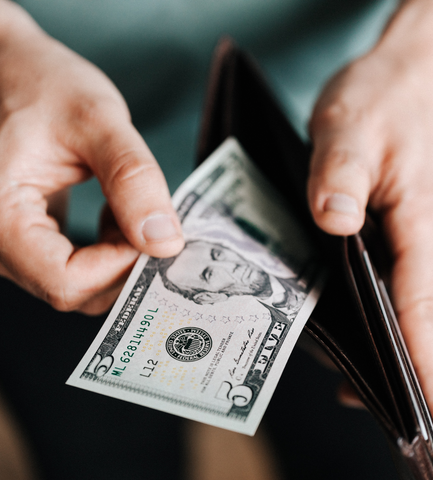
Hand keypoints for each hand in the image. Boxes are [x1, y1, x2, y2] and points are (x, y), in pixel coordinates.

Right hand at [0, 2, 183, 314]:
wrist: (8, 67)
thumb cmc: (39, 82)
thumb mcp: (95, 120)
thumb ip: (133, 180)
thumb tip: (165, 242)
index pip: (68, 282)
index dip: (121, 267)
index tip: (155, 234)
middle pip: (74, 290)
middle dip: (125, 264)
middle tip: (154, 223)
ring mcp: (9, 245)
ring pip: (77, 283)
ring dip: (119, 257)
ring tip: (130, 210)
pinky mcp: (26, 238)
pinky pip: (72, 267)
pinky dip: (106, 251)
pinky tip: (116, 216)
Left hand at [308, 0, 432, 441]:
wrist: (415, 69)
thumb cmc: (387, 94)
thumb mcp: (349, 127)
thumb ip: (340, 177)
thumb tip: (334, 224)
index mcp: (426, 221)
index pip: (429, 310)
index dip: (429, 368)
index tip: (431, 421)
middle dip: (432, 373)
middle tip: (391, 408)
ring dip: (421, 350)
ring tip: (374, 379)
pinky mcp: (420, 230)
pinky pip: (424, 288)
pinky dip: (410, 319)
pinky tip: (370, 322)